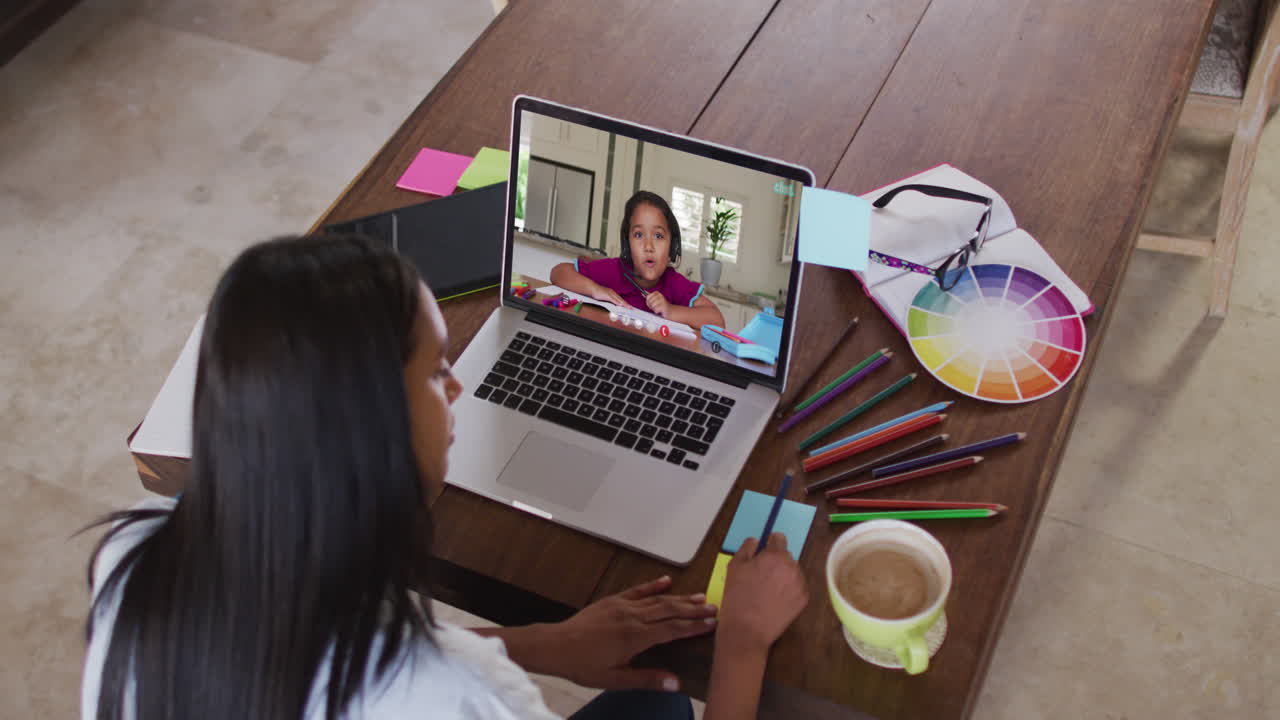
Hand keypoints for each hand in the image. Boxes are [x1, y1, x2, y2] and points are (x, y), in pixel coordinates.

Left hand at [544, 576, 716, 690]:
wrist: (556, 646)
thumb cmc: (584, 665)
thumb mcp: (615, 679)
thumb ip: (646, 679)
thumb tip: (675, 683)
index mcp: (636, 637)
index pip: (673, 629)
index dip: (694, 626)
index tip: (713, 623)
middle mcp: (633, 617)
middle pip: (670, 610)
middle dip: (693, 609)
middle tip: (714, 607)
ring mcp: (622, 606)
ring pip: (657, 599)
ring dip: (680, 598)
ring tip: (700, 596)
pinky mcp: (612, 600)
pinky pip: (637, 590)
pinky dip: (653, 585)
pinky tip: (667, 581)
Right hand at [589, 283, 633, 308]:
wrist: (592, 288)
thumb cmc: (597, 292)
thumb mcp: (605, 296)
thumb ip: (609, 300)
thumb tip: (613, 304)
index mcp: (613, 293)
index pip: (620, 299)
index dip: (625, 303)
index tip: (629, 307)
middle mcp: (613, 293)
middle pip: (621, 299)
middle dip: (627, 304)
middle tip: (632, 308)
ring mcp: (610, 293)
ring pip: (618, 299)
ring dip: (624, 304)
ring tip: (628, 307)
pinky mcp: (607, 295)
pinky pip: (613, 299)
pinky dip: (617, 302)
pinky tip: (620, 305)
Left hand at [645, 291, 670, 317]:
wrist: (670, 310)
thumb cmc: (661, 305)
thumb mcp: (654, 300)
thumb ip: (649, 296)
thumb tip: (642, 293)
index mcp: (657, 293)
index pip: (648, 297)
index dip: (648, 302)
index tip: (652, 303)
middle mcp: (660, 295)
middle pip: (649, 301)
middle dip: (651, 306)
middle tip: (656, 306)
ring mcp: (662, 300)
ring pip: (652, 305)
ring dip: (654, 309)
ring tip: (658, 308)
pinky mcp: (664, 305)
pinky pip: (656, 309)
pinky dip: (657, 311)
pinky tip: (660, 310)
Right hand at [716, 534, 808, 655]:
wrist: (747, 630)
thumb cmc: (738, 597)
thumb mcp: (734, 566)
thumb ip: (746, 548)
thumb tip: (755, 541)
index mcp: (775, 555)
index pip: (779, 538)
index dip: (770, 543)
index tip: (764, 551)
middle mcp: (792, 567)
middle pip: (786, 556)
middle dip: (776, 561)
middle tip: (761, 576)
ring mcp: (800, 584)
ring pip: (793, 572)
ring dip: (783, 575)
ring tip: (768, 590)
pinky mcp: (803, 600)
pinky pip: (797, 587)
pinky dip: (789, 590)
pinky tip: (775, 599)